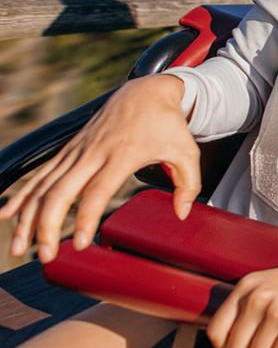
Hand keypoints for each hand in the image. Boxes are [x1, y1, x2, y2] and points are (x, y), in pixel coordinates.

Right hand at [0, 74, 200, 262]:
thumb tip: (180, 214)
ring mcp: (76, 151)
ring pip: (44, 186)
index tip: (82, 244)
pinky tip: (7, 215)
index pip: (97, 191)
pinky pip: (40, 175)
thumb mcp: (188, 151)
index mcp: (121, 155)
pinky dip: (23, 195)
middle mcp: (92, 153)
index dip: (87, 218)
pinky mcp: (68, 151)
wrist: (144, 91)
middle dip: (48, 226)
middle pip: (60, 192)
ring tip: (22, 247)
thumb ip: (188, 184)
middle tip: (46, 255)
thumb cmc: (167, 123)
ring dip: (29, 218)